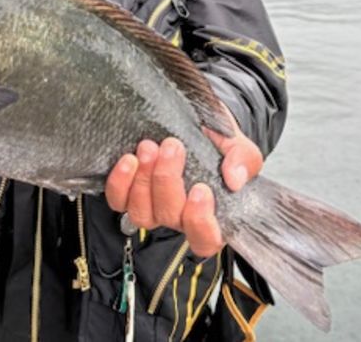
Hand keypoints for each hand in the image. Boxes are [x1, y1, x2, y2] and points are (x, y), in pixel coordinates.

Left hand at [104, 113, 262, 256]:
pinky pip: (118, 201)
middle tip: (172, 146)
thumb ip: (243, 160)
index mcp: (211, 214)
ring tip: (149, 148)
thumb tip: (234, 179)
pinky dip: (120, 182)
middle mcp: (179, 217)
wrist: (195, 121)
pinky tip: (128, 159)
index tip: (200, 189)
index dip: (200, 222)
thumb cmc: (218, 141)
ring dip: (143, 180)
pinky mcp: (128, 194)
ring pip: (141, 213)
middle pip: (169, 217)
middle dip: (167, 180)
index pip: (205, 240)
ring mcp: (152, 207)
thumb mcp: (239, 145)